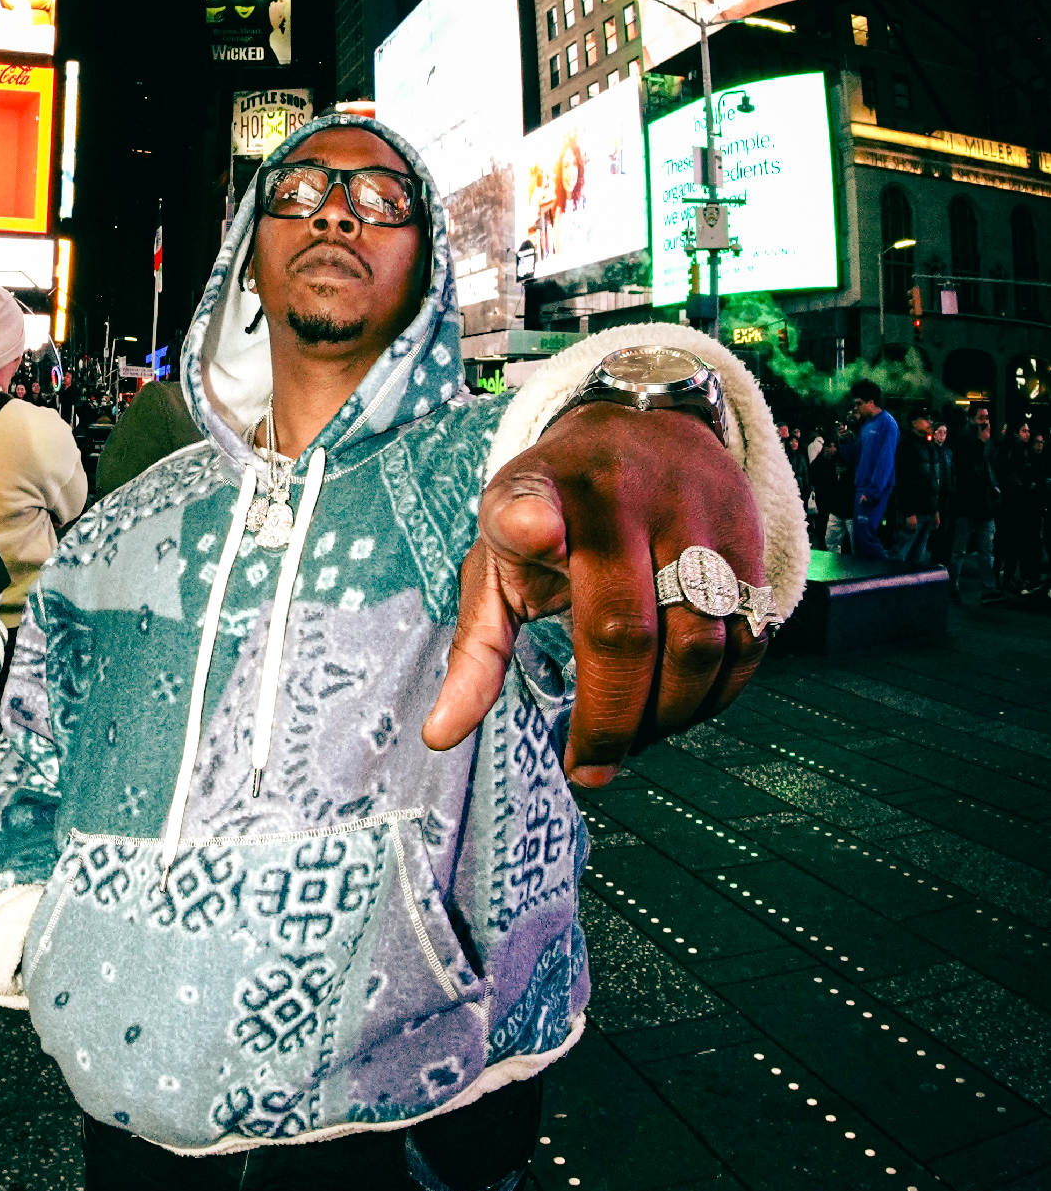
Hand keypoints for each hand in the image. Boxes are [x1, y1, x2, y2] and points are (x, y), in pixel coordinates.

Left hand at [421, 403, 767, 787]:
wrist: (643, 423)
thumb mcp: (500, 560)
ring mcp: (695, 515)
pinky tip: (682, 711)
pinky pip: (748, 636)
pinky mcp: (748, 539)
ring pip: (699, 642)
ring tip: (634, 739)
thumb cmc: (554, 513)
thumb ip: (476, 649)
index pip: (532, 504)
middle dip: (611, 717)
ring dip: (669, 714)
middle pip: (627, 628)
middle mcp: (623, 497)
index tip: (531, 533)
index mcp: (543, 495)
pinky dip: (719, 692)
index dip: (529, 524)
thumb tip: (441, 736)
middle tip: (590, 766)